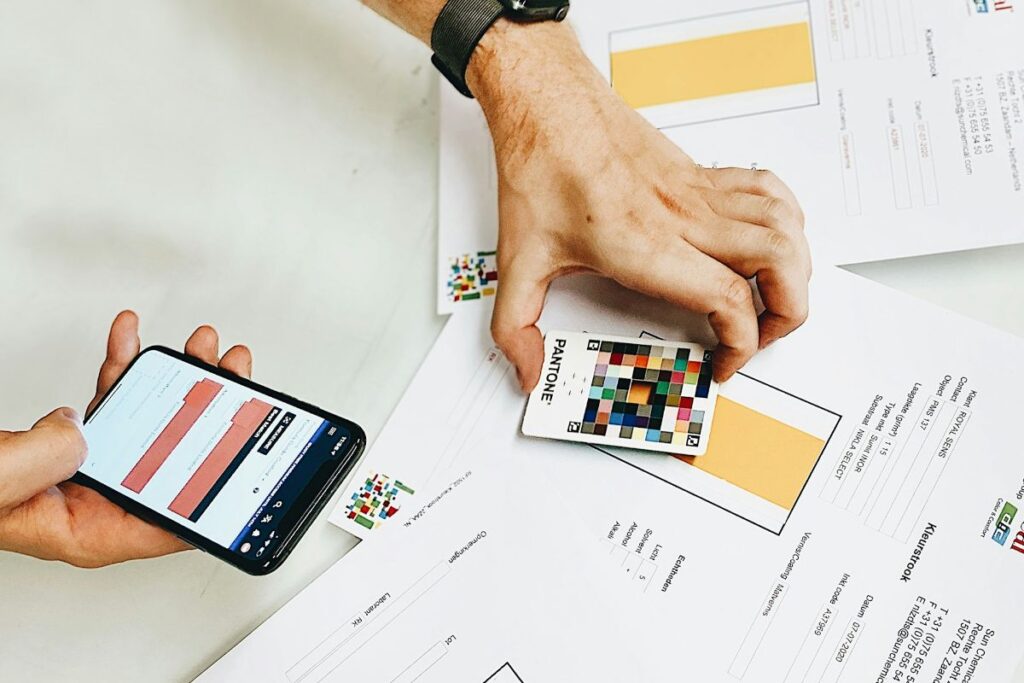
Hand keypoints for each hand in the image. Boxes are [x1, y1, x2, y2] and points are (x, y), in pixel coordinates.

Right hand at [0, 311, 252, 567]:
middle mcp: (100, 500)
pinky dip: (121, 366)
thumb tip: (83, 426)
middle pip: (176, 460)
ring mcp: (88, 469)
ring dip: (176, 380)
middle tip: (234, 373)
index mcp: (93, 531)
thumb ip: (45, 460)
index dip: (219, 493)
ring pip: (151, 423)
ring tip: (200, 346)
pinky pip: (108, 401)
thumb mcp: (3, 483)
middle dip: (211, 411)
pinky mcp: (70, 440)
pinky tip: (131, 336)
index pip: (174, 521)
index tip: (252, 457)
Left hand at [467, 21, 811, 390]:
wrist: (546, 102)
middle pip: (778, 262)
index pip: (728, 299)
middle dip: (786, 314)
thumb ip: (515, 326)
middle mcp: (682, 216)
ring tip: (772, 299)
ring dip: (795, 269)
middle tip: (758, 338)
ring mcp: (697, 190)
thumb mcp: (517, 259)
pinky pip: (768, 191)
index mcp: (644, 245)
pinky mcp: (699, 172)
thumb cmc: (539, 168)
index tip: (722, 363)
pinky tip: (768, 242)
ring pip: (784, 224)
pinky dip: (786, 220)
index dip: (741, 345)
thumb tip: (525, 370)